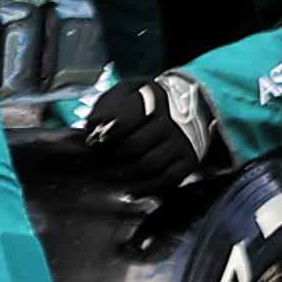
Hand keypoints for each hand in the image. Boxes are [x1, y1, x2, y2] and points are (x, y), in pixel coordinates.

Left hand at [77, 70, 230, 185]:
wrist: (190, 105)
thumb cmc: (146, 100)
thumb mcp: (126, 92)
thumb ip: (107, 106)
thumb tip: (92, 126)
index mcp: (152, 99)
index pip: (123, 121)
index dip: (103, 135)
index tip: (91, 143)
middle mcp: (172, 120)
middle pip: (133, 146)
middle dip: (110, 157)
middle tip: (97, 162)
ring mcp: (183, 141)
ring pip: (149, 164)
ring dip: (124, 173)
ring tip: (109, 174)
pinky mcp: (190, 160)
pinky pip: (168, 178)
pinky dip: (146, 187)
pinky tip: (131, 189)